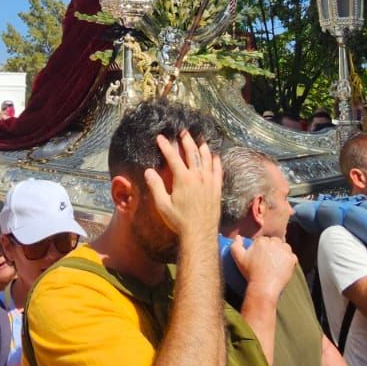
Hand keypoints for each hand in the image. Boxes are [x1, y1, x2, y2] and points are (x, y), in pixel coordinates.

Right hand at [142, 131, 221, 246]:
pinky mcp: (217, 189)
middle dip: (186, 140)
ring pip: (207, 159)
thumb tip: (148, 171)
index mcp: (183, 179)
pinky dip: (216, 161)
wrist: (200, 233)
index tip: (161, 137)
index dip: (166, 146)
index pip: (173, 157)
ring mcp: (209, 182)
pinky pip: (218, 171)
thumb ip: (156, 186)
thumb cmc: (179, 221)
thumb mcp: (162, 205)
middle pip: (192, 153)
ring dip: (202, 147)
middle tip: (183, 131)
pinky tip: (215, 156)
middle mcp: (197, 176)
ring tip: (199, 140)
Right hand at [230, 234, 296, 299]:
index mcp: (261, 241)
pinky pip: (292, 257)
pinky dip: (289, 261)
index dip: (262, 249)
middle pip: (275, 242)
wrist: (263, 287)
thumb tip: (238, 236)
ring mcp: (284, 250)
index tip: (261, 257)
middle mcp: (274, 242)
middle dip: (272, 249)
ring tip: (276, 263)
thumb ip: (236, 245)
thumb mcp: (238, 259)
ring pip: (284, 247)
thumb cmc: (250, 273)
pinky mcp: (292, 258)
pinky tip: (282, 268)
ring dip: (281, 252)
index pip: (264, 240)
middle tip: (268, 261)